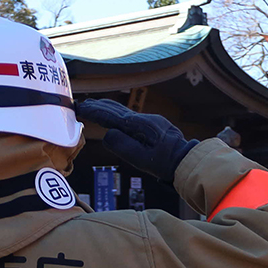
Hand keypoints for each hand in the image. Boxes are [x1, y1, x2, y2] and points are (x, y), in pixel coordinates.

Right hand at [76, 99, 197, 183]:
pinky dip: (117, 114)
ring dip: (107, 109)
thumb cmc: (166, 163)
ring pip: (124, 112)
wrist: (188, 160)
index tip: (79, 108)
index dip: (94, 112)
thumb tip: (107, 134)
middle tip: (81, 105)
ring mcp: (150, 121)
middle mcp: (144, 119)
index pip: (111, 116)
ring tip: (93, 107)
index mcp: (139, 125)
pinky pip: (130, 117)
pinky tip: (114, 117)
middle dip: (98, 107)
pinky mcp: (154, 126)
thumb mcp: (142, 159)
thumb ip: (123, 146)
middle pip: (116, 110)